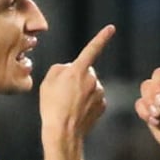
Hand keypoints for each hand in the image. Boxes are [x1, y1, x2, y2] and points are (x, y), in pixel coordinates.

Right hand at [39, 25, 114, 145]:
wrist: (63, 132)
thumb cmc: (52, 106)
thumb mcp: (47, 81)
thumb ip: (60, 69)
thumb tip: (71, 70)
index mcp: (79, 70)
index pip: (92, 49)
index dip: (102, 37)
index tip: (111, 28)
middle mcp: (93, 80)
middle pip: (86, 72)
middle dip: (78, 77)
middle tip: (63, 93)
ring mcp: (99, 93)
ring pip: (91, 86)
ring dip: (82, 91)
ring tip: (69, 104)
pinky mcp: (102, 106)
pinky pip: (94, 99)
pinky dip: (87, 102)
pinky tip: (77, 111)